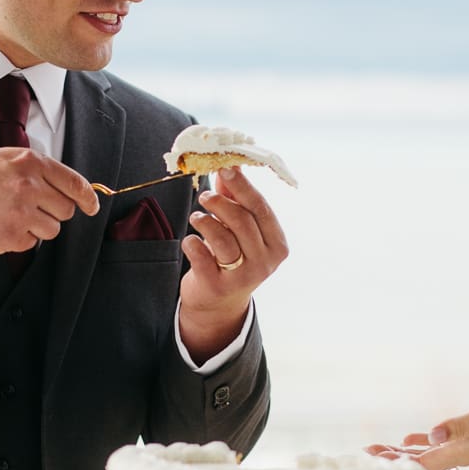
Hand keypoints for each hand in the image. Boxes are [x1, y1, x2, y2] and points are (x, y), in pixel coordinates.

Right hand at [0, 150, 98, 255]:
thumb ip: (35, 170)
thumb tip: (67, 187)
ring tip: (9, 215)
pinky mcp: (12, 237)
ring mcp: (21, 213)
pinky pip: (31, 243)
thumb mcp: (3, 160)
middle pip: (65, 210)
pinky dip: (18, 239)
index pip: (74, 183)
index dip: (88, 198)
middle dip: (52, 212)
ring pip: (52, 230)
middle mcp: (29, 186)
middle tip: (27, 208)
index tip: (92, 206)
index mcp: (29, 162)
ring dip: (36, 227)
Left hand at [178, 167, 288, 357]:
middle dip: (219, 203)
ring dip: (205, 221)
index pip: (261, 209)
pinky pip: (201, 255)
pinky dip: (192, 242)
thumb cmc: (233, 257)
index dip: (242, 186)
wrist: (219, 303)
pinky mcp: (217, 286)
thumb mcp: (240, 230)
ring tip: (197, 217)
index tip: (225, 168)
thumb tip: (227, 166)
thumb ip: (235, 199)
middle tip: (204, 196)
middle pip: (242, 221)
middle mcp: (264, 262)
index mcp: (277, 244)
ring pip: (222, 238)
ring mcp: (242, 277)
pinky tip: (192, 241)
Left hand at [372, 396, 468, 469]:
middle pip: (414, 463)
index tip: (368, 467)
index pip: (416, 465)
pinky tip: (407, 441)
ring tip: (375, 453)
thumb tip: (433, 435)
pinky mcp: (467, 440)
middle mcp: (455, 455)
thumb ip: (460, 428)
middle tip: (360, 458)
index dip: (392, 466)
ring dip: (400, 454)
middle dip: (388, 461)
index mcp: (456, 454)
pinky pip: (437, 445)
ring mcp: (461, 449)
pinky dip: (419, 445)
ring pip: (423, 455)